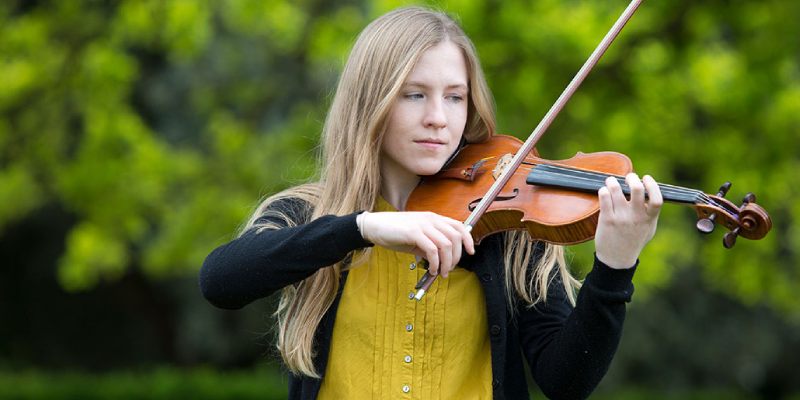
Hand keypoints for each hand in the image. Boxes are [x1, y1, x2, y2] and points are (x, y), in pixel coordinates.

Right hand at [357, 211, 474, 277]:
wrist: (375, 226)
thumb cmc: (395, 232)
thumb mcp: (417, 239)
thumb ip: (430, 247)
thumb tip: (442, 261)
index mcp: (433, 218)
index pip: (459, 226)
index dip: (468, 239)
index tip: (470, 252)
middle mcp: (431, 219)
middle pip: (455, 238)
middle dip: (456, 257)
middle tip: (449, 269)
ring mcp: (423, 225)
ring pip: (446, 245)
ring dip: (446, 262)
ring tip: (440, 272)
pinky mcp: (413, 232)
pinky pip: (432, 250)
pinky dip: (435, 262)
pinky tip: (431, 269)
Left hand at [594, 173, 662, 268]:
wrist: (617, 260)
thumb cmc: (634, 241)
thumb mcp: (649, 228)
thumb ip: (651, 212)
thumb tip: (651, 192)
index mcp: (649, 218)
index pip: (657, 199)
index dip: (652, 185)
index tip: (646, 178)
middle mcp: (636, 217)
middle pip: (637, 189)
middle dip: (632, 178)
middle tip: (628, 177)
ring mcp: (621, 218)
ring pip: (616, 190)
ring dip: (613, 181)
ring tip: (611, 181)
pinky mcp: (607, 220)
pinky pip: (604, 198)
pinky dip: (603, 190)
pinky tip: (604, 191)